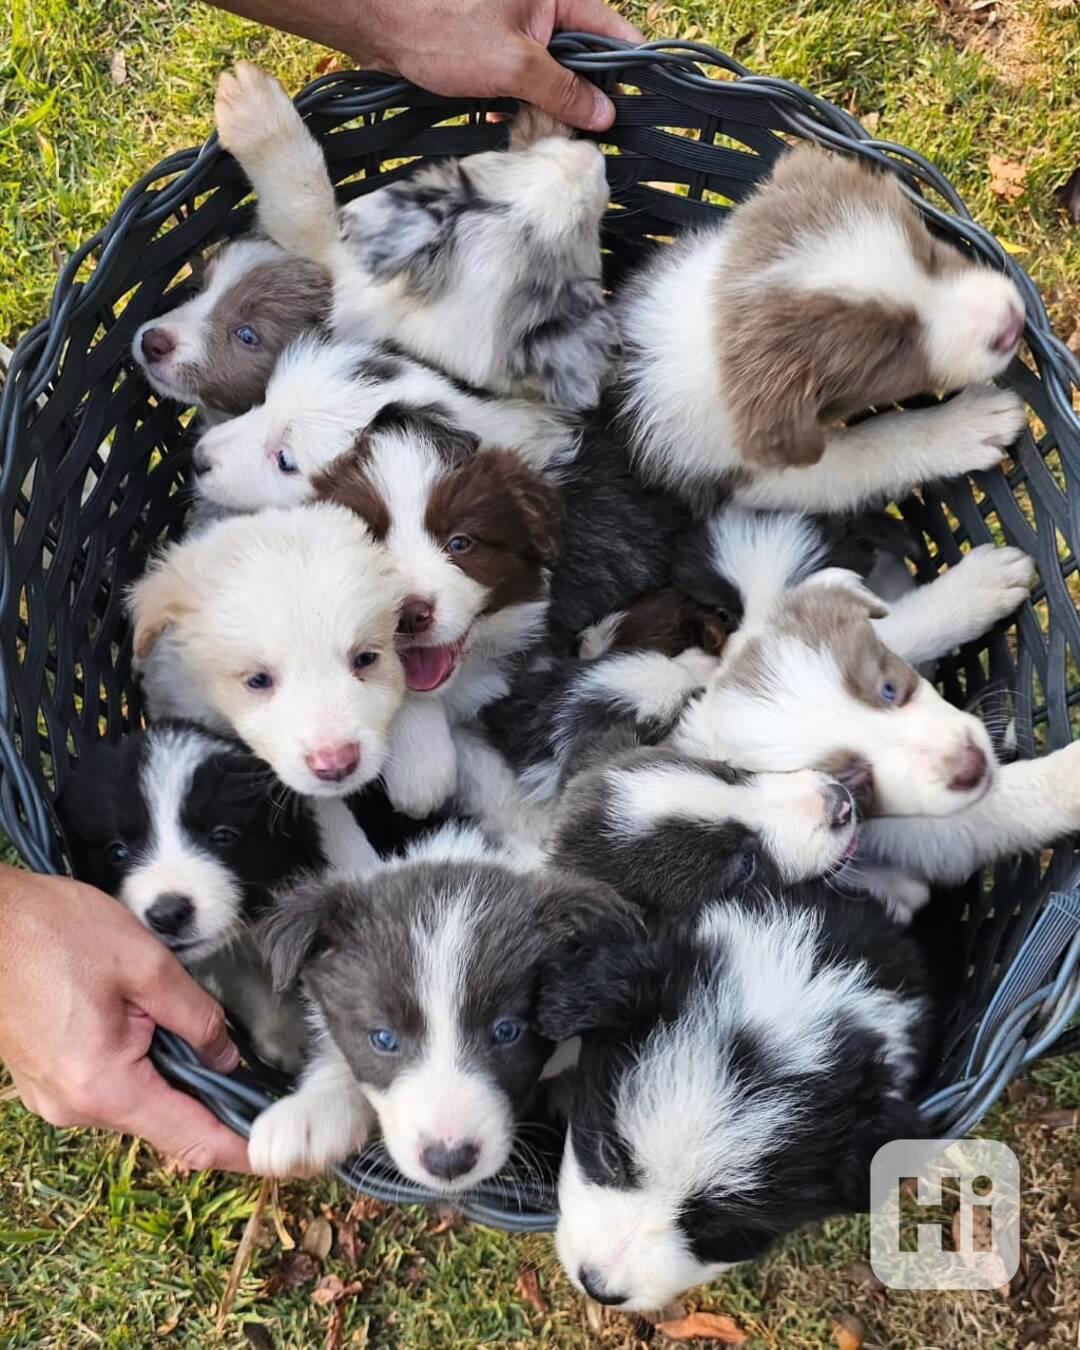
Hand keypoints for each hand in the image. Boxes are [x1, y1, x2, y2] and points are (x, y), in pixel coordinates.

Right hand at [0, 868, 249, 1172]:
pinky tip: (151, 1026)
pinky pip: (111, 1085)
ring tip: (193, 1029)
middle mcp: (76, 1106)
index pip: (192, 1139)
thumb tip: (226, 1053)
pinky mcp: (48, 1079)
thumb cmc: (50, 932)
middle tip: (261, 1081)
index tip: (283, 1159)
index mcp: (104, 1085)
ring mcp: (56, 1097)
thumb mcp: (145, 963)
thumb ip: (196, 1014)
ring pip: (140, 1101)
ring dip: (174, 1075)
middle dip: (214, 1102)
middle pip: (168, 1123)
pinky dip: (143, 1066)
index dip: (242, 1151)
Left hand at [360, 0, 641, 129]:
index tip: (638, 108)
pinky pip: (519, 78)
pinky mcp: (488, 46)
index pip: (610, 31)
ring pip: (548, 72)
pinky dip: (520, 102)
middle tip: (590, 137)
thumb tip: (602, 114)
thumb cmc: (441, 27)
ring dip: (549, 106)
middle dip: (584, 96)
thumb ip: (562, 90)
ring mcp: (513, 26)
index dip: (627, 70)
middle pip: (580, 56)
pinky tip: (515, 125)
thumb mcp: (514, 65)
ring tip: (552, 137)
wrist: (376, 20)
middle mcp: (539, 6)